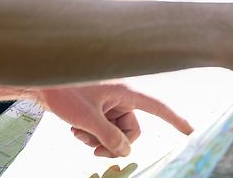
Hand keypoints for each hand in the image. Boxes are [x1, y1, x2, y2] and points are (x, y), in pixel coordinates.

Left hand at [34, 81, 193, 156]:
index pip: (158, 108)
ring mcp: (110, 103)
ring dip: (99, 139)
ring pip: (116, 132)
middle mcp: (122, 97)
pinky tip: (75, 129)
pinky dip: (91, 133)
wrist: (40, 81)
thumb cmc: (64, 91)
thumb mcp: (87, 119)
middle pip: (132, 131)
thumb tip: (125, 151)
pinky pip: (104, 128)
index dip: (177, 120)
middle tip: (94, 150)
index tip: (192, 132)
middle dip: (114, 143)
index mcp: (126, 91)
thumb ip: (109, 137)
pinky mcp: (99, 107)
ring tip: (78, 134)